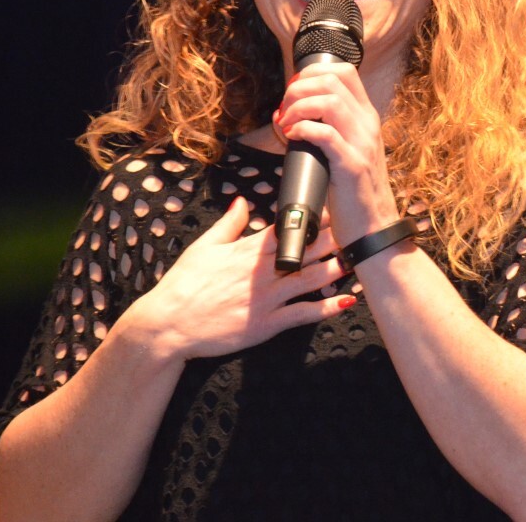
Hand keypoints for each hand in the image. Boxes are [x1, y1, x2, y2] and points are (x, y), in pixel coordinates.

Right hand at [124, 197, 353, 363]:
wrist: (168, 325)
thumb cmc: (183, 285)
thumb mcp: (203, 247)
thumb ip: (229, 224)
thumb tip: (243, 201)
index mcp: (247, 251)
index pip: (286, 228)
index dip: (312, 217)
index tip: (331, 206)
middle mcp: (262, 272)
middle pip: (305, 251)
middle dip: (332, 239)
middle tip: (356, 228)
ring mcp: (266, 299)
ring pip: (310, 280)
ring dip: (336, 269)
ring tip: (358, 259)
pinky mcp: (266, 324)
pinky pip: (302, 315)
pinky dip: (325, 308)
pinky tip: (345, 301)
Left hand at [275, 62, 402, 243]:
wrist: (374, 229)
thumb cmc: (353, 194)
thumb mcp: (347, 152)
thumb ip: (328, 131)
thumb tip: (289, 117)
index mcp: (366, 118)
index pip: (345, 72)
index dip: (313, 72)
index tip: (294, 90)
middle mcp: (367, 125)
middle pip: (333, 80)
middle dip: (300, 87)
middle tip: (285, 107)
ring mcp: (362, 143)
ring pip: (329, 101)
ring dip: (298, 107)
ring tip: (286, 123)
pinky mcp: (351, 165)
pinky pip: (325, 134)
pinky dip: (303, 129)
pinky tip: (292, 137)